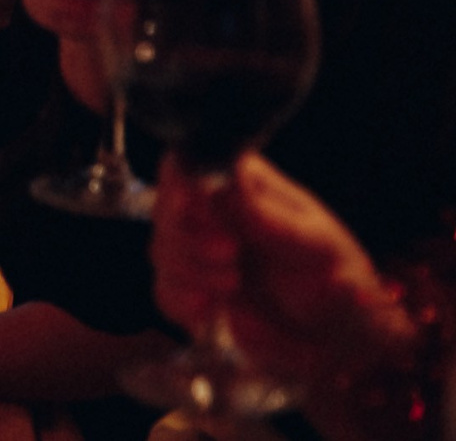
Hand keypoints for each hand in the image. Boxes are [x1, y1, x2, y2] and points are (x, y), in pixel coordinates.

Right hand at [151, 153, 416, 385]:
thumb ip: (270, 218)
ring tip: (233, 285)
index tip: (193, 208)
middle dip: (188, 237)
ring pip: (161, 251)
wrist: (343, 342)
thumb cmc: (341, 282)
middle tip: (230, 256)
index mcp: (244, 185)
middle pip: (165, 207)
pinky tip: (211, 309)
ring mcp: (200, 254)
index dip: (181, 183)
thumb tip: (224, 178)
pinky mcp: (194, 292)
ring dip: (189, 272)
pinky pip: (164, 292)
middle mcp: (214, 213)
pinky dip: (182, 302)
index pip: (189, 163)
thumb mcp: (317, 247)